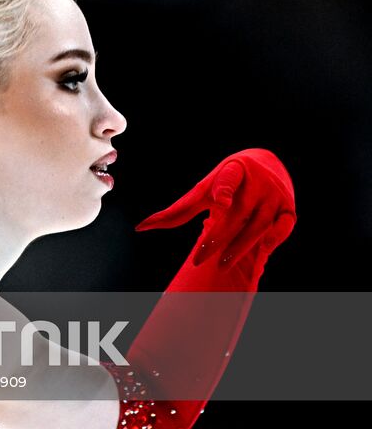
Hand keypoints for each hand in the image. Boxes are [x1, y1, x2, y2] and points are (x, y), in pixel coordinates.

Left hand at [134, 147, 295, 269]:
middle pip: (237, 213)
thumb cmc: (226, 182)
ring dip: (240, 246)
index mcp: (232, 171)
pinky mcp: (289, 209)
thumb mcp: (202, 191)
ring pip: (258, 225)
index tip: (218, 202)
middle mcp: (256, 182)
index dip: (223, 190)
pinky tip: (262, 253)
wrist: (266, 164)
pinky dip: (275, 239)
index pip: (227, 180)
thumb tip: (140, 228)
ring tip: (221, 264)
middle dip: (219, 237)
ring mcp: (274, 196)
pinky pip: (285, 226)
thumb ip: (177, 211)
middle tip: (200, 258)